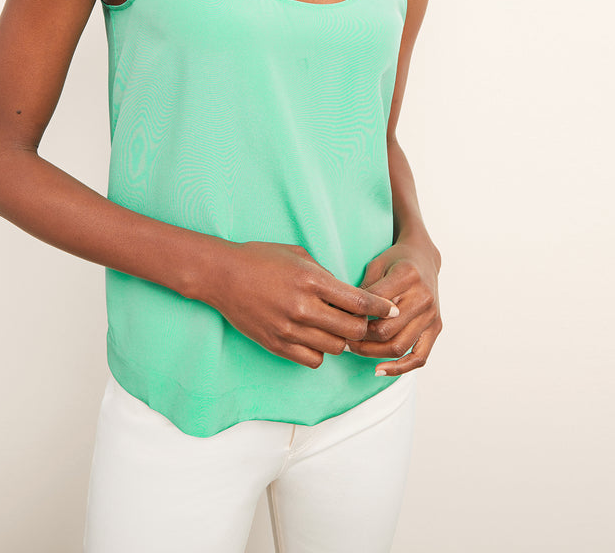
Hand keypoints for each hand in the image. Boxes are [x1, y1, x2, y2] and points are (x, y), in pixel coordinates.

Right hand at [208, 242, 399, 368]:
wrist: (221, 275)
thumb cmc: (260, 258)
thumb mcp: (298, 255)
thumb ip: (326, 275)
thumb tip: (349, 293)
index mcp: (311, 281)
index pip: (359, 301)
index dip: (382, 307)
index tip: (393, 310)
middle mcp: (303, 308)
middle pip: (353, 331)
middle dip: (363, 326)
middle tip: (362, 320)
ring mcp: (289, 329)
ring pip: (335, 348)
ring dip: (342, 340)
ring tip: (336, 328)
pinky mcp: (277, 345)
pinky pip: (313, 359)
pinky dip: (320, 351)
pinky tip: (316, 337)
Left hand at [346, 234, 441, 375]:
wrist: (424, 258)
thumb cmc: (395, 261)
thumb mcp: (376, 265)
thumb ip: (364, 289)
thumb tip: (340, 313)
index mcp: (407, 276)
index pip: (375, 304)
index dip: (353, 315)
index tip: (337, 320)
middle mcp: (423, 297)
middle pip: (386, 330)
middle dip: (360, 338)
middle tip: (342, 338)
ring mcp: (432, 314)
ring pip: (399, 346)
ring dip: (372, 353)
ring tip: (353, 349)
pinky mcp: (436, 327)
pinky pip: (419, 357)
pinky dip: (400, 368)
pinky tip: (379, 370)